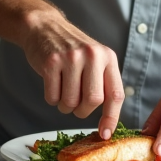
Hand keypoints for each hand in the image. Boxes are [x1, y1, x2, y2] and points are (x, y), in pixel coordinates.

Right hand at [20, 17, 124, 138]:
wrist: (44, 27)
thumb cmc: (71, 50)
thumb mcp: (95, 58)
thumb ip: (103, 82)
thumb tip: (108, 121)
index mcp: (108, 57)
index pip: (115, 94)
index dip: (111, 118)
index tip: (105, 134)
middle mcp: (92, 55)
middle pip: (92, 101)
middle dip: (82, 111)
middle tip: (76, 105)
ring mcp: (71, 57)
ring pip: (70, 102)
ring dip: (64, 106)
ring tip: (63, 92)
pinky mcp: (51, 62)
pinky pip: (52, 96)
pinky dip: (52, 98)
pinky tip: (52, 84)